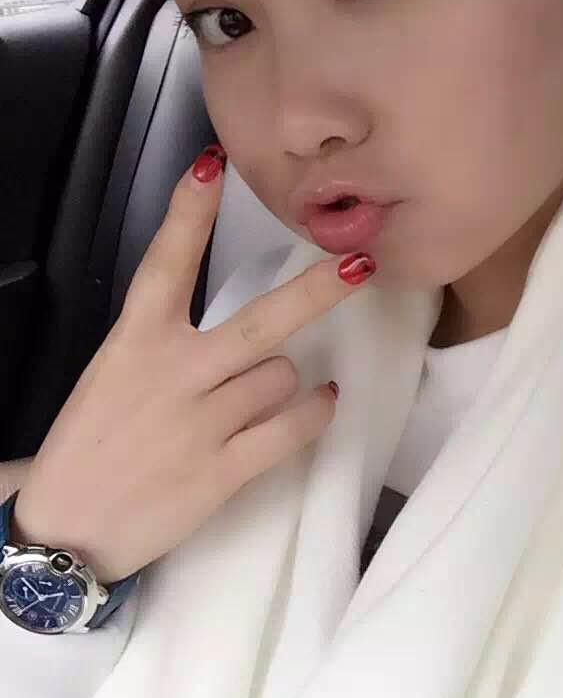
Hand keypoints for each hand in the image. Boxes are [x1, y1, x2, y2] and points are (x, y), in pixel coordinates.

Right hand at [12, 146, 372, 585]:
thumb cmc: (89, 450)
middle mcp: (175, 374)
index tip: (215, 165)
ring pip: (281, 375)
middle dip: (316, 289)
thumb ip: (164, 348)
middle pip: (263, 321)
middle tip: (357, 262)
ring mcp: (204, 423)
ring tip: (261, 396)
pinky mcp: (225, 470)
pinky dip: (315, 413)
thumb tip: (236, 338)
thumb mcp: (111, 380)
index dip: (190, 211)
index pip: (166, 263)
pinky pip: (292, 429)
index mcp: (134, 343)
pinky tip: (323, 402)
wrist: (69, 532)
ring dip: (283, 380)